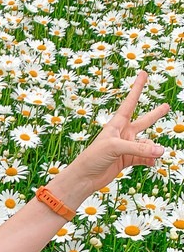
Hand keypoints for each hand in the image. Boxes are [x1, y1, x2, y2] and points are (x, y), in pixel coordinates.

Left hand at [68, 71, 168, 194]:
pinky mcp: (127, 160)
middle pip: (143, 121)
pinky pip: (144, 157)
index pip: (130, 102)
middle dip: (155, 115)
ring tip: (156, 153)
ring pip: (146, 144)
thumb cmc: (93, 157)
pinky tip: (152, 162)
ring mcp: (126, 147)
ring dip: (151, 148)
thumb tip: (160, 151)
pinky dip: (149, 159)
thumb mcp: (115, 148)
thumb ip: (139, 148)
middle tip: (166, 106)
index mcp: (116, 124)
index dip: (137, 88)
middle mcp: (122, 134)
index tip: (143, 73)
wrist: (84, 177)